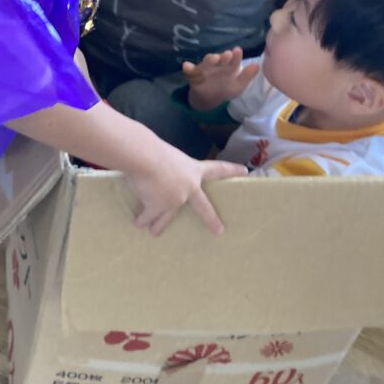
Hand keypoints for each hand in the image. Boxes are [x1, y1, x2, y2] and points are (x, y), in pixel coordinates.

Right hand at [126, 145, 246, 235]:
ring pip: (167, 216)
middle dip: (211, 219)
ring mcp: (174, 201)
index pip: (218, 168)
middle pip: (201, 206)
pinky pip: (148, 216)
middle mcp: (188, 188)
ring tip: (154, 233)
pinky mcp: (158, 208)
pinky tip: (138, 224)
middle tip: (219, 230)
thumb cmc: (153, 150)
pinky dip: (141, 219)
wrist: (145, 159)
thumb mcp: (166, 156)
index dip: (231, 170)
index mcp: (193, 170)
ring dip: (159, 225)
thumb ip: (166, 168)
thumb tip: (151, 174)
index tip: (245, 171)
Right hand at [183, 48, 259, 112]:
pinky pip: (190, 71)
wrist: (208, 98)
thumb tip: (257, 65)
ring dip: (209, 60)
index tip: (237, 51)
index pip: (233, 59)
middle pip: (220, 58)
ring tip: (213, 58)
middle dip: (223, 57)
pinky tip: (186, 65)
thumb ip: (247, 76)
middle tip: (227, 55)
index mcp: (229, 66)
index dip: (236, 56)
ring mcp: (205, 69)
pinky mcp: (194, 75)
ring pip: (206, 62)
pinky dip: (188, 68)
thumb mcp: (238, 85)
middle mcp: (217, 64)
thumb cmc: (226, 88)